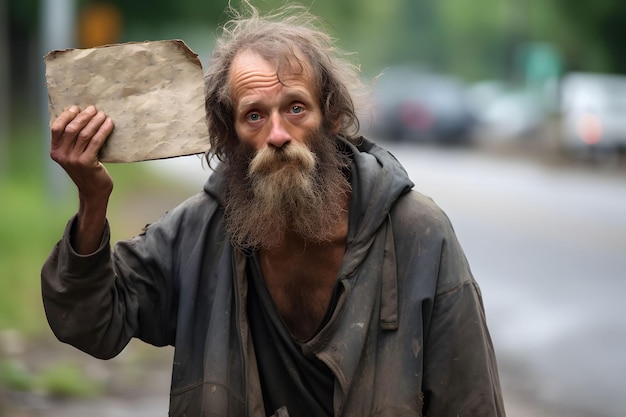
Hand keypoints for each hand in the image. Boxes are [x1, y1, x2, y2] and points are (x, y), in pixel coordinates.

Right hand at [50, 105, 114, 253]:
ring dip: (95, 121)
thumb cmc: (86, 170)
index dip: (66, 115)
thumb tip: (80, 116)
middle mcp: (62, 155)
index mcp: (55, 151)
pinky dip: (103, 130)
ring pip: (85, 134)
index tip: (77, 108)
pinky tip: (110, 124)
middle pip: (72, 128)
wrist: (93, 191)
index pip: (56, 128)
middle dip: (84, 116)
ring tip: (103, 115)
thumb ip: (71, 141)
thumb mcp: (73, 155)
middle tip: (94, 109)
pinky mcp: (87, 162)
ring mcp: (74, 159)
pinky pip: (96, 141)